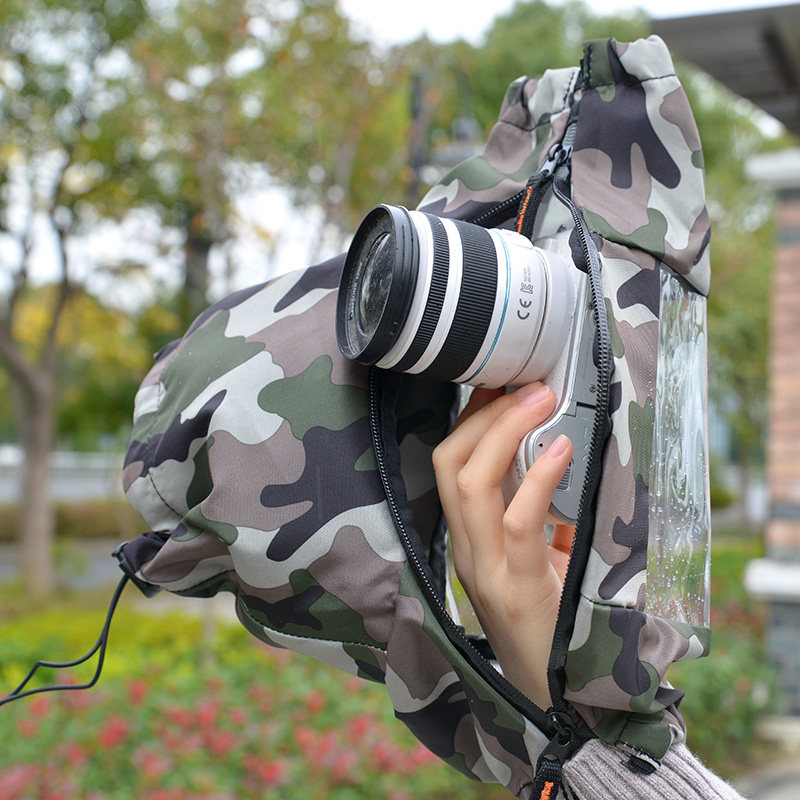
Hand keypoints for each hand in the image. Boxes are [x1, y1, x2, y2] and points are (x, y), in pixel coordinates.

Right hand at [432, 382, 574, 708]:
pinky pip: (516, 524)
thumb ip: (543, 510)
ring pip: (471, 485)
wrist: (557, 696)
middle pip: (451, 464)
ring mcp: (486, 569)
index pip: (449, 463)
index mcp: (468, 537)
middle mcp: (466, 548)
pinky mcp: (516, 589)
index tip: (500, 379)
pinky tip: (562, 452)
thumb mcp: (541, 555)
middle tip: (528, 382)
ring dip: (504, 434)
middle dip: (484, 414)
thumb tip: (565, 452)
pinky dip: (537, 481)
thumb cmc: (552, 619)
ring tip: (540, 401)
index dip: (470, 416)